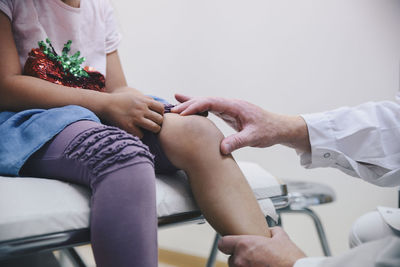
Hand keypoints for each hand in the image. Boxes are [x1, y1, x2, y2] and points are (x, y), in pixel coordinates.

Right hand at [102, 89, 163, 137]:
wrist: (106, 104)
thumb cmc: (122, 100)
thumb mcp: (136, 96)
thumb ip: (148, 100)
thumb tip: (160, 107)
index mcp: (144, 101)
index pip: (161, 108)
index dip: (160, 113)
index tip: (156, 116)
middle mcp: (141, 109)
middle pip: (160, 119)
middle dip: (158, 123)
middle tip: (153, 125)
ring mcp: (135, 118)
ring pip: (154, 128)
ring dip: (153, 130)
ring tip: (149, 130)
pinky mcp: (128, 126)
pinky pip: (142, 135)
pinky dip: (140, 134)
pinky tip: (136, 131)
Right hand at [172, 94, 309, 153]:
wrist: (279, 128)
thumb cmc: (268, 130)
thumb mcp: (254, 137)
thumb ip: (238, 142)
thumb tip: (221, 149)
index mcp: (235, 106)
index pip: (211, 102)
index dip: (195, 106)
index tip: (182, 113)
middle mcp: (230, 104)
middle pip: (205, 100)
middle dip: (189, 104)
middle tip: (172, 110)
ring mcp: (229, 108)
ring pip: (207, 103)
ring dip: (191, 104)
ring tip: (174, 104)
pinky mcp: (229, 114)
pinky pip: (211, 109)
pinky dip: (199, 109)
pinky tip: (192, 111)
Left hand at [218, 227, 305, 266]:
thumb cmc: (290, 260)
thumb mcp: (282, 238)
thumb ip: (272, 232)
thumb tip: (270, 231)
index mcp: (244, 245)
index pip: (222, 243)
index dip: (228, 243)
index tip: (232, 244)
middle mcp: (240, 260)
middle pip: (231, 258)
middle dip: (240, 257)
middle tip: (253, 257)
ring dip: (244, 266)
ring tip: (259, 265)